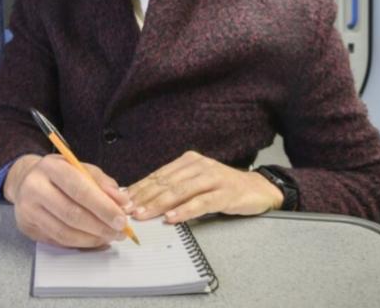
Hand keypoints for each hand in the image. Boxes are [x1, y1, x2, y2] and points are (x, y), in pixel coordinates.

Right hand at [4, 154, 132, 248]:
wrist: (25, 181)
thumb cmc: (58, 175)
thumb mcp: (80, 168)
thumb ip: (102, 183)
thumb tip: (122, 202)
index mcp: (51, 167)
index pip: (80, 189)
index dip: (103, 207)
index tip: (121, 218)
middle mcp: (35, 187)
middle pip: (72, 213)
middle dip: (100, 226)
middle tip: (119, 232)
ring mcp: (28, 210)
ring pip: (64, 232)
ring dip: (92, 239)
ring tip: (109, 237)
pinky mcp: (27, 228)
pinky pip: (58, 241)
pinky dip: (80, 243)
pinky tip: (93, 239)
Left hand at [126, 150, 283, 222]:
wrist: (257, 189)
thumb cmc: (222, 187)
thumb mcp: (195, 182)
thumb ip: (173, 187)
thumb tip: (142, 198)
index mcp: (188, 161)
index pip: (158, 175)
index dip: (139, 188)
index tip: (123, 200)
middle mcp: (199, 165)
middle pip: (166, 183)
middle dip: (144, 197)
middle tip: (128, 210)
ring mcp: (213, 178)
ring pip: (180, 191)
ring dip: (159, 204)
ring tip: (144, 215)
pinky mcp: (226, 193)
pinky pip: (202, 202)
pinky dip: (185, 210)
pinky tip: (172, 218)